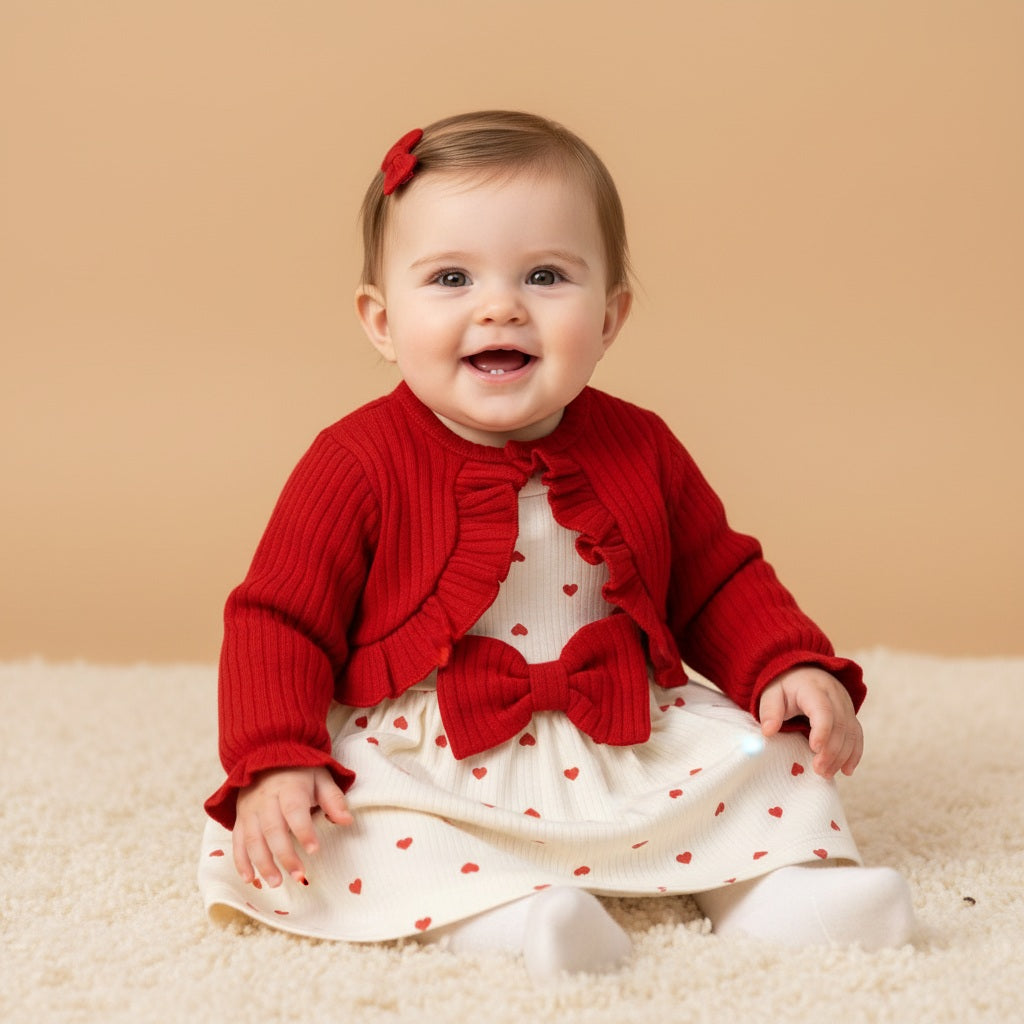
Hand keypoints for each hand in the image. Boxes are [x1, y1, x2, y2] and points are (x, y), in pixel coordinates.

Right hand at [232, 766, 352, 887]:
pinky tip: (250, 879)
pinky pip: (237, 842)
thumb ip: (333, 799)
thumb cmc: (300, 772)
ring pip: (253, 839)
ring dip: (263, 863)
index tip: (315, 850)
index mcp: (288, 787)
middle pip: (272, 830)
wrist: (268, 756)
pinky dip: (241, 862)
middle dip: (285, 855)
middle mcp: (265, 800)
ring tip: (276, 882)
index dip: (304, 831)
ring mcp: (250, 810)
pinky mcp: (240, 819)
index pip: (294, 811)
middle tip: (299, 876)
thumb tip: (347, 821)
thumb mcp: (321, 778)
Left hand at [758, 666, 863, 778]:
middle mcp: (834, 695)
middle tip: (818, 770)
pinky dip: (854, 753)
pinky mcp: (850, 715)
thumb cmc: (784, 686)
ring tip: (826, 774)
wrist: (802, 672)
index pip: (823, 710)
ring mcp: (846, 705)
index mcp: (813, 688)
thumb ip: (769, 711)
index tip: (814, 748)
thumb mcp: (771, 693)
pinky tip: (846, 770)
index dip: (822, 730)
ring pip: (851, 732)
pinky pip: (857, 735)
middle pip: (840, 725)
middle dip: (831, 751)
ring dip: (841, 756)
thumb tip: (768, 732)